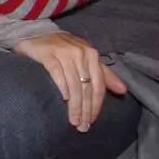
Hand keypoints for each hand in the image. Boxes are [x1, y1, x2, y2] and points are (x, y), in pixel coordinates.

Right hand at [13, 32, 127, 131]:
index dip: (96, 105)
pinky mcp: (47, 53)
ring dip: (74, 105)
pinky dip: (62, 86)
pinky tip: (64, 98)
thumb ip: (103, 74)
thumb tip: (123, 91)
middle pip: (87, 87)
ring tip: (73, 120)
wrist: (35, 32)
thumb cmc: (62, 48)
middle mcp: (80, 53)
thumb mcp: (85, 58)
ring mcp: (64, 53)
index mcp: (92, 55)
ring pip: (74, 84)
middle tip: (82, 126)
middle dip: (85, 109)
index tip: (92, 120)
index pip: (98, 85)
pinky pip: (57, 72)